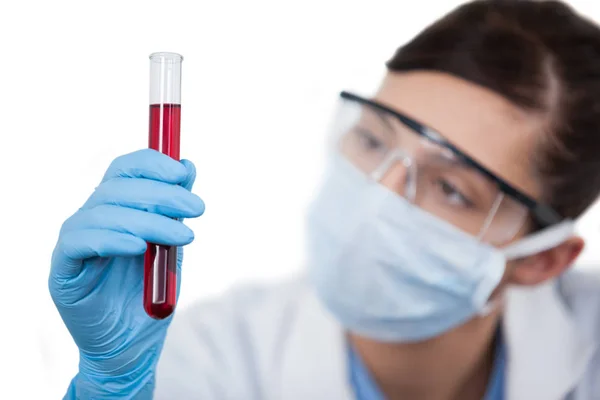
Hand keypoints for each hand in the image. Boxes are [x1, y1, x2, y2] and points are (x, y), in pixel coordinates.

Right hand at [49, 149, 204, 395]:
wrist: (132, 343)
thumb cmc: (152, 291)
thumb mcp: (172, 244)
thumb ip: (175, 209)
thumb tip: (187, 165)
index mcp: (117, 207)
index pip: (126, 169)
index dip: (153, 164)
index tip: (185, 174)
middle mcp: (92, 218)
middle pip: (118, 188)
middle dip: (162, 195)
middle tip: (197, 209)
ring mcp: (75, 242)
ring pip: (105, 213)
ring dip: (149, 221)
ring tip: (183, 237)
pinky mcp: (63, 269)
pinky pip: (81, 242)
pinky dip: (113, 240)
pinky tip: (139, 248)